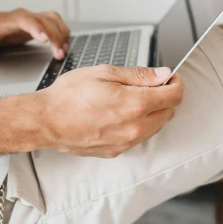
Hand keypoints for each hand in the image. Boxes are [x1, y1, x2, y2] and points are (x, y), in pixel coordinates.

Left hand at [0, 9, 70, 72]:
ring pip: (53, 19)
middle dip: (54, 36)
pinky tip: (65, 45)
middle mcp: (23, 16)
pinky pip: (55, 22)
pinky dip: (62, 32)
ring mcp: (31, 18)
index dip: (36, 28)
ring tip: (64, 52)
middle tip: (59, 55)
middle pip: (44, 20)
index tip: (44, 39)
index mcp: (8, 20)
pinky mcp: (38, 23)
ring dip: (61, 34)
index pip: (25, 19)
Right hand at [37, 65, 183, 157]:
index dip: (175, 82)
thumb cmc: (70, 95)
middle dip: (165, 96)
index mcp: (136, 104)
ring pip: (155, 126)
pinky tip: (120, 113)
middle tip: (150, 84)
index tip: (169, 77)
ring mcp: (127, 142)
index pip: (174, 96)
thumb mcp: (105, 73)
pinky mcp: (116, 150)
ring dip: (152, 112)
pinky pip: (138, 137)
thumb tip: (163, 75)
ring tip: (131, 98)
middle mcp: (135, 127)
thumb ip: (139, 75)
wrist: (46, 121)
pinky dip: (138, 124)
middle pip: (169, 112)